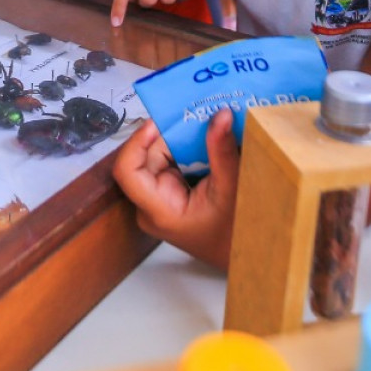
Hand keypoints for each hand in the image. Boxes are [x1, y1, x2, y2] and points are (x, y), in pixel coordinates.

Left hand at [112, 109, 239, 269]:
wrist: (243, 255)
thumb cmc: (235, 233)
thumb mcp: (231, 190)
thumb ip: (222, 151)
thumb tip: (220, 114)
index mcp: (158, 209)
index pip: (127, 171)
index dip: (137, 141)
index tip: (161, 121)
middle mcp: (151, 204)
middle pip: (147, 157)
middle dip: (170, 135)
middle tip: (196, 114)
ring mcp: (159, 199)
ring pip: (161, 157)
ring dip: (182, 141)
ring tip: (207, 124)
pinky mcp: (170, 194)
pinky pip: (172, 163)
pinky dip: (189, 150)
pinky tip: (208, 141)